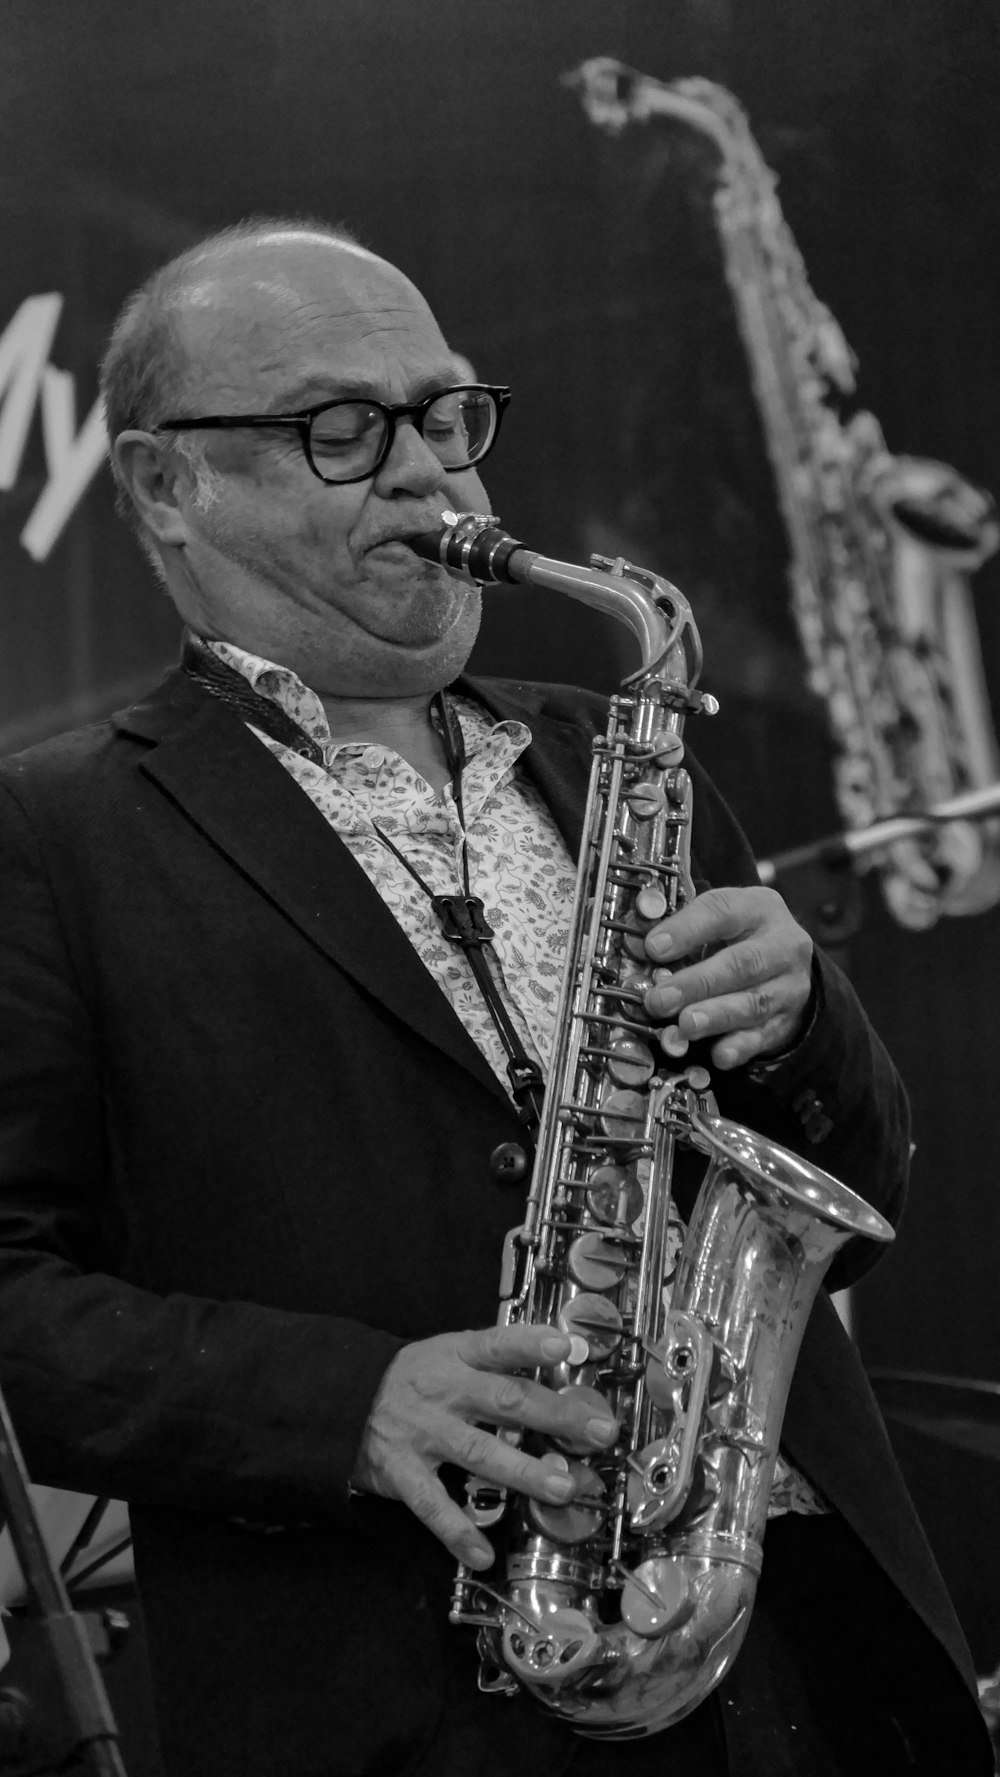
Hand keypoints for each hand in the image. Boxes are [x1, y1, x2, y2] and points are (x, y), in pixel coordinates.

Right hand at [350, 1325, 616, 1568]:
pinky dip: (457, 1532)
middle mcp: (444, 1391)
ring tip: (562, 1489)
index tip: (567, 1347)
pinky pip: (432, 1505)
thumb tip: (563, 1357)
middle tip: (599, 1431)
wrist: (341, 1399)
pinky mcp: (401, 1471)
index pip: (498, 1344)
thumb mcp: (447, 1353)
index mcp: (457, 1356)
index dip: (531, 1343)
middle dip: (556, 1415)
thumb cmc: (413, 1378)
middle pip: (505, 1400)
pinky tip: (482, 1555)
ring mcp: (423, 1432)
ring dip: (524, 1471)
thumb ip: (496, 1360)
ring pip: (480, 1452)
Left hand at [642, 885, 813, 1070]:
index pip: (722, 912)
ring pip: (755, 1002)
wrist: (787, 963)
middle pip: (742, 963)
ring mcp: (789, 985)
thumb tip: (639, 949)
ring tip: (685, 1026)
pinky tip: (718, 1054)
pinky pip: (765, 1035)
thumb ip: (682, 930)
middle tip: (661, 1000)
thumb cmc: (740, 936)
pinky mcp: (787, 1019)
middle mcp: (782, 945)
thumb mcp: (717, 920)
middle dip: (698, 984)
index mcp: (758, 908)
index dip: (687, 930)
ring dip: (716, 1016)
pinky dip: (740, 1046)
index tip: (653, 948)